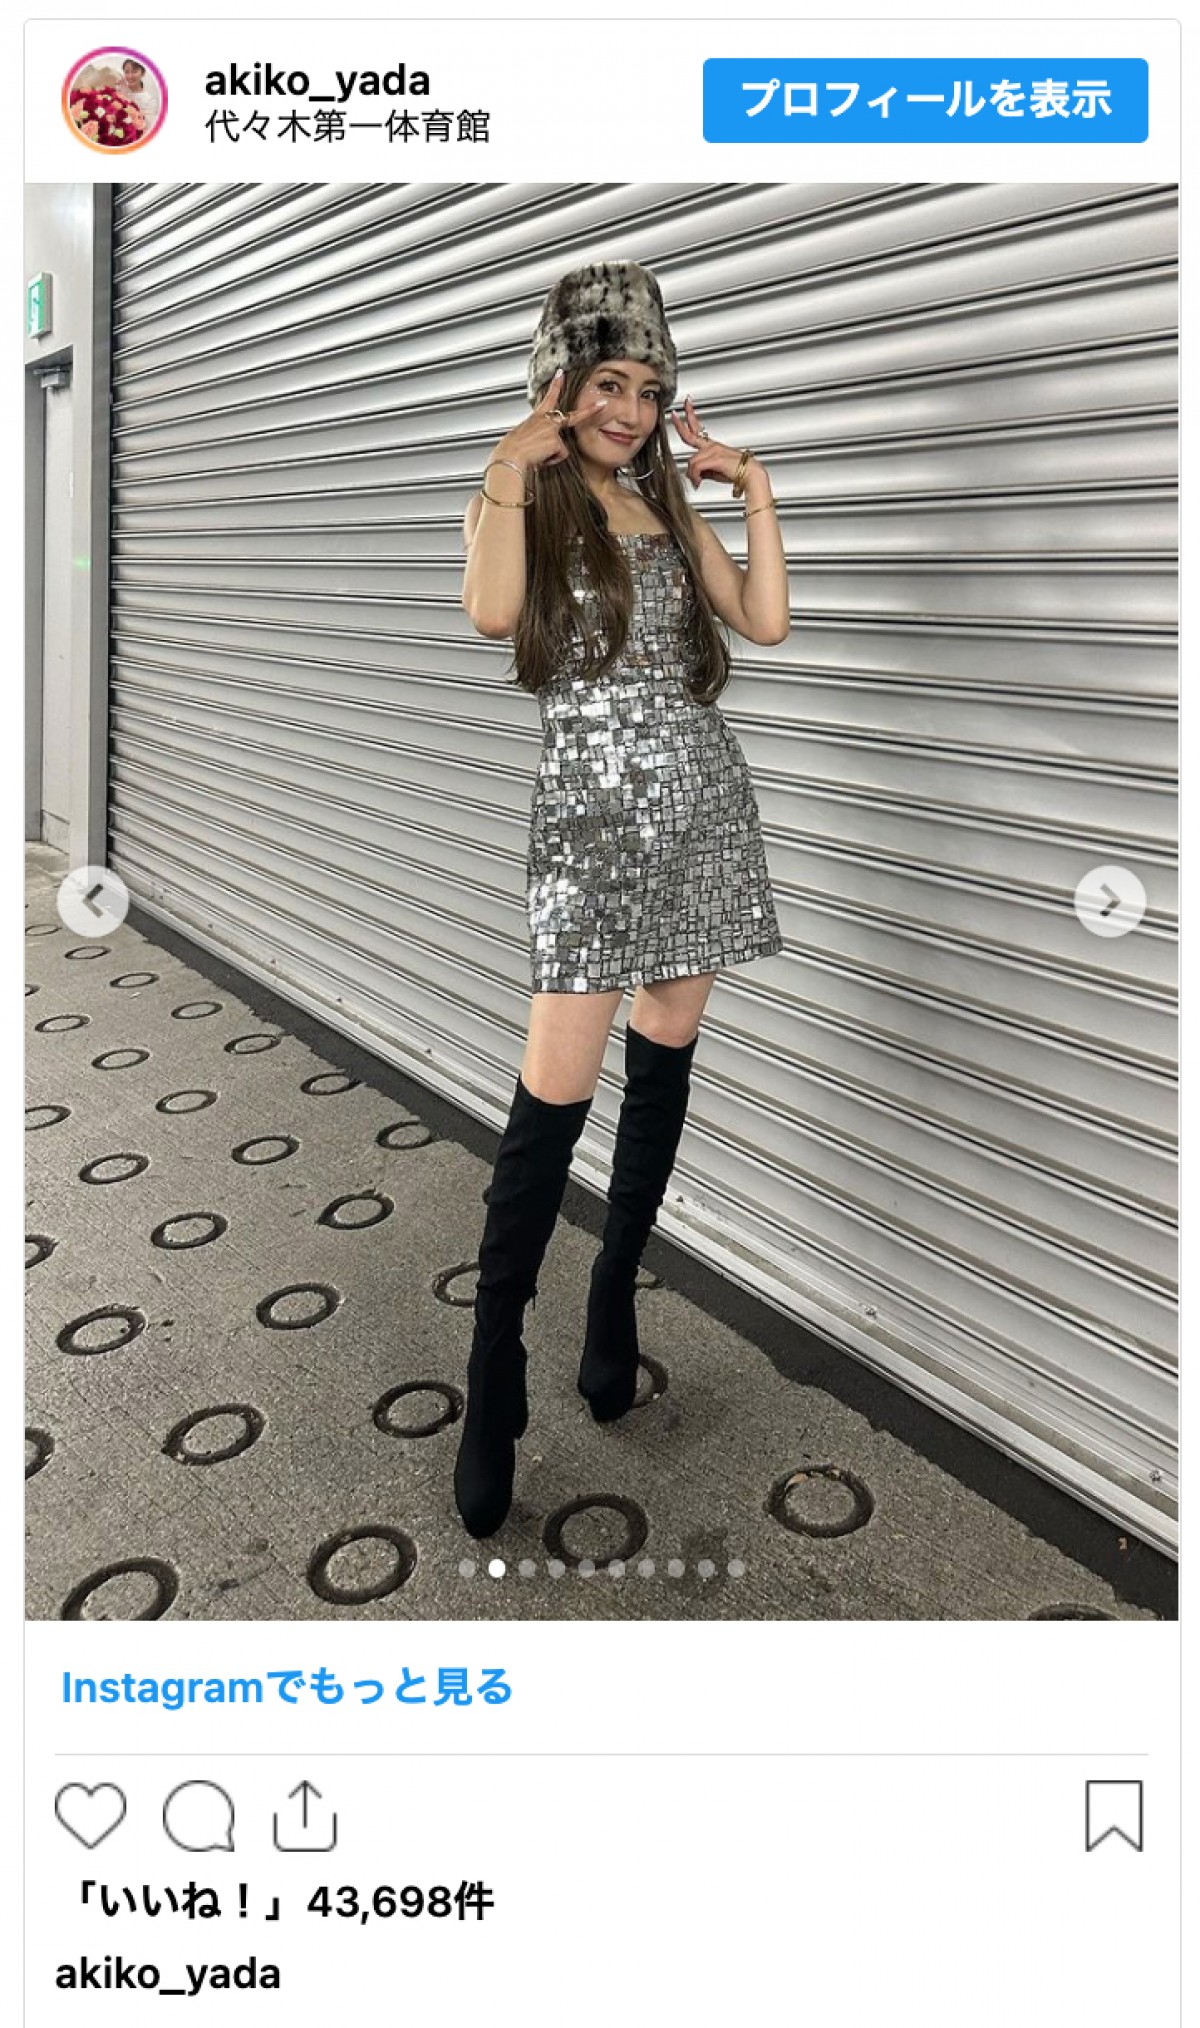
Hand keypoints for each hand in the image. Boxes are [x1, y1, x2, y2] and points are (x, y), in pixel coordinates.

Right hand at [491, 370, 609, 473]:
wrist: (510, 456)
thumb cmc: (512, 450)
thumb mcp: (523, 438)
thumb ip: (537, 436)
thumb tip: (541, 446)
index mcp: (536, 418)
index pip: (548, 398)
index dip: (556, 385)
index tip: (560, 373)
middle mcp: (545, 421)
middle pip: (571, 417)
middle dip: (590, 411)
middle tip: (602, 404)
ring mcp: (552, 429)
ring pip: (560, 448)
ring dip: (552, 454)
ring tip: (537, 456)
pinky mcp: (556, 441)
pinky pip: (559, 455)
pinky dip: (551, 461)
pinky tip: (540, 459)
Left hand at [669, 395, 754, 490]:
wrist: (751, 474)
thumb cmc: (736, 473)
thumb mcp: (714, 472)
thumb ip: (702, 471)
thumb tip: (693, 475)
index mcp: (712, 446)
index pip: (697, 429)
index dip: (689, 417)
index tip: (685, 406)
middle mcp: (712, 445)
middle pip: (691, 433)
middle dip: (680, 424)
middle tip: (673, 414)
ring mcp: (713, 450)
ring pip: (692, 462)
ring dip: (693, 475)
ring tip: (698, 482)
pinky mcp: (715, 458)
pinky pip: (697, 468)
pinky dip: (696, 477)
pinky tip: (699, 482)